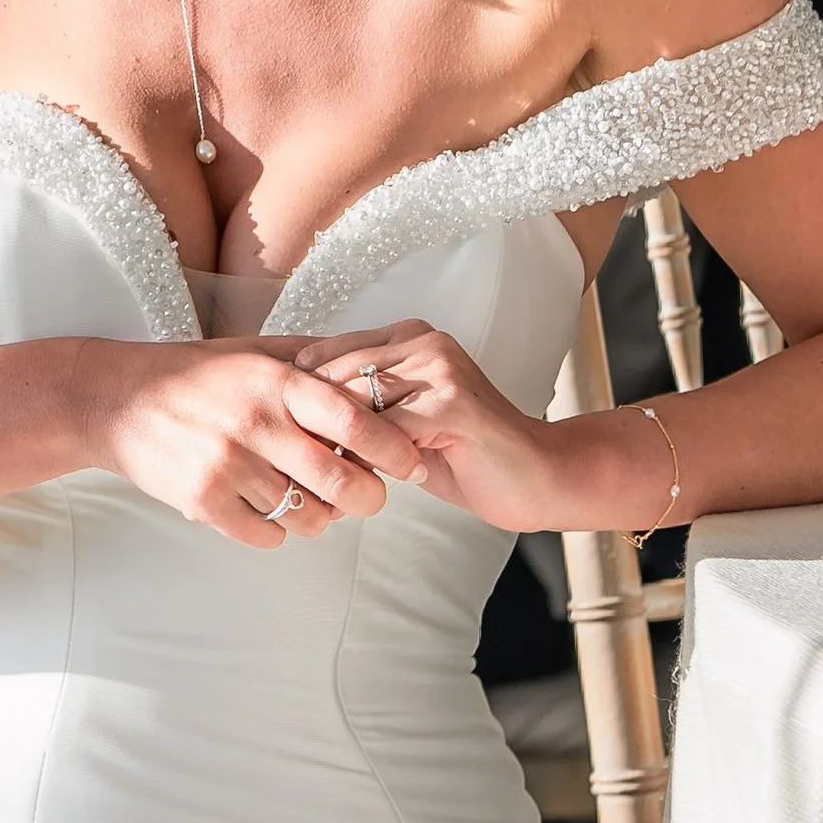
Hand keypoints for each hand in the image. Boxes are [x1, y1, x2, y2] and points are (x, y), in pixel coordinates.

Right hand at [87, 340, 421, 548]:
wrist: (113, 400)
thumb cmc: (193, 374)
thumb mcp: (253, 351)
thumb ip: (313, 360)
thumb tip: (377, 362)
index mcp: (275, 382)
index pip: (355, 422)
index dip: (395, 448)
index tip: (412, 462)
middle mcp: (255, 423)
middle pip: (341, 482)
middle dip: (369, 498)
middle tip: (370, 497)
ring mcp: (227, 466)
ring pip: (306, 516)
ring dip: (319, 518)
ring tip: (311, 503)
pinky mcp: (201, 501)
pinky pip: (265, 536)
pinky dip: (276, 532)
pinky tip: (267, 512)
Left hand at [291, 323, 563, 533]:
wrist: (540, 476)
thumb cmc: (466, 456)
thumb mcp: (401, 425)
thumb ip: (359, 411)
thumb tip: (289, 420)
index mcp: (407, 336)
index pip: (325, 355)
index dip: (298, 399)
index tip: (282, 436)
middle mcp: (422, 340)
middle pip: (331, 375)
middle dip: (308, 422)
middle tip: (293, 464)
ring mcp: (438, 368)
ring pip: (352, 403)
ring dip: (334, 445)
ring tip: (323, 478)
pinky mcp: (450, 403)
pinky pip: (383, 432)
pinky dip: (365, 462)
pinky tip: (362, 486)